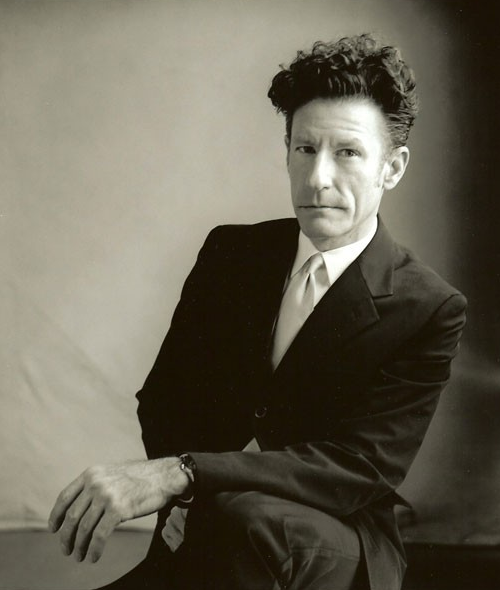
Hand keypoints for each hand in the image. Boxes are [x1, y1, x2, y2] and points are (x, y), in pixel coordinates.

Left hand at [48, 457, 188, 562]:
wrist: (164, 476)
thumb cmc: (140, 478)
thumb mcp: (111, 474)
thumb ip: (95, 486)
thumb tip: (79, 509)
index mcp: (91, 473)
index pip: (65, 497)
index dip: (56, 516)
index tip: (54, 529)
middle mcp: (96, 483)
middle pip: (72, 516)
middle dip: (66, 537)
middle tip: (66, 550)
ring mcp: (106, 496)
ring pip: (84, 528)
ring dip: (79, 546)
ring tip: (79, 556)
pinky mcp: (118, 510)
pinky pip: (99, 536)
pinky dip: (94, 549)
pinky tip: (93, 557)